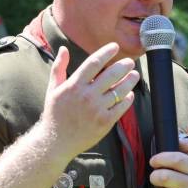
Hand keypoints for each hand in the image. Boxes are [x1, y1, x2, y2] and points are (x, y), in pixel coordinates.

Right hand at [38, 44, 139, 160]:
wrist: (56, 141)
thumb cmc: (54, 114)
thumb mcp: (53, 89)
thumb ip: (59, 67)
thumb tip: (64, 49)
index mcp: (74, 85)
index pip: (94, 63)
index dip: (106, 52)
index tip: (115, 46)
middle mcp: (87, 96)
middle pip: (111, 75)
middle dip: (123, 66)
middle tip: (130, 62)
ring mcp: (97, 109)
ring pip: (119, 90)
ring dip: (130, 80)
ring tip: (134, 75)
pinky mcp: (105, 122)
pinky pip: (121, 107)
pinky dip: (128, 99)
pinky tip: (130, 94)